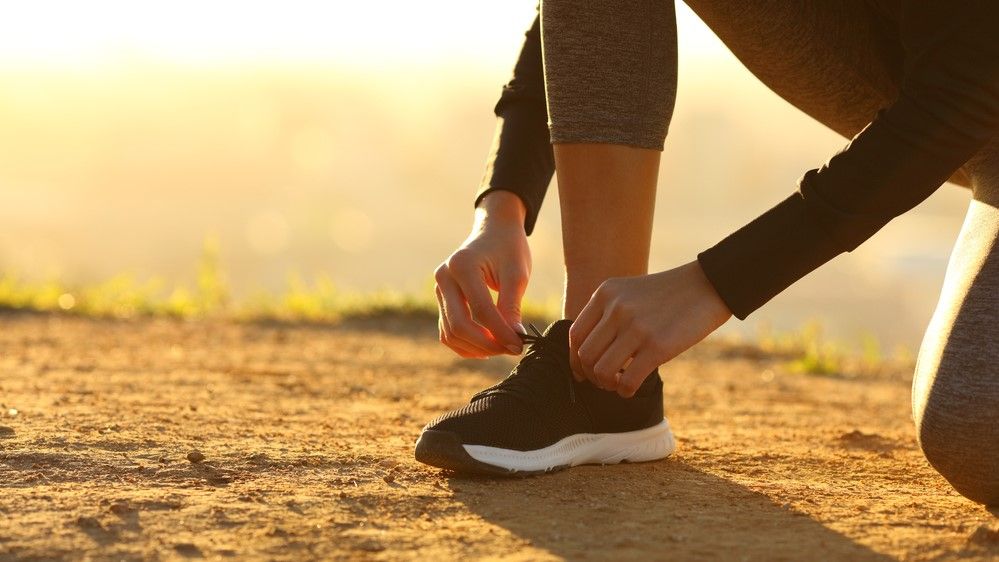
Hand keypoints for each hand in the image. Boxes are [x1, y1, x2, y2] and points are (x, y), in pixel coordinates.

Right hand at [434, 191, 530, 357]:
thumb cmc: (509, 249)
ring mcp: (439, 289)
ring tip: (502, 348)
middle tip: (512, 349)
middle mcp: (443, 277)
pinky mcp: (441, 300)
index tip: (520, 346)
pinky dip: (466, 344)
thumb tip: (514, 339)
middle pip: (459, 325)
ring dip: (476, 348)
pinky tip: (488, 346)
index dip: (500, 333)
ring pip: (450, 333)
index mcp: (461, 265)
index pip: (481, 310)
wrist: (494, 232)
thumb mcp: (517, 274)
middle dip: (487, 344)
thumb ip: (512, 307)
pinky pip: (448, 332)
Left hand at [569, 260, 731, 396]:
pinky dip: (625, 391)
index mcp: (605, 294)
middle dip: (591, 375)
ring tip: (618, 384)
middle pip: (586, 355)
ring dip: (606, 385)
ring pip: (602, 371)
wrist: (708, 285)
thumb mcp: (629, 291)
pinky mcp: (657, 346)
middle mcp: (616, 309)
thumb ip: (607, 313)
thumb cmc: (668, 294)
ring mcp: (636, 328)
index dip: (575, 359)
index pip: (575, 335)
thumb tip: (588, 352)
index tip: (584, 371)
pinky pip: (627, 381)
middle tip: (604, 380)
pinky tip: (631, 388)